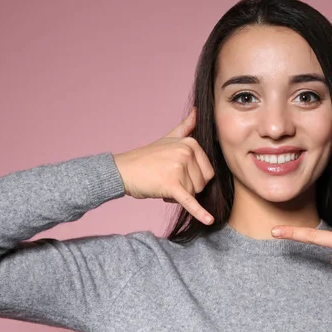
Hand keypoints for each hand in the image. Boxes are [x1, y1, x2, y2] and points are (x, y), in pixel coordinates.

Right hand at [112, 108, 214, 224]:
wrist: (123, 170)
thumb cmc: (147, 157)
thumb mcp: (168, 138)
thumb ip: (186, 126)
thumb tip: (197, 110)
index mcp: (191, 143)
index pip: (208, 171)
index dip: (192, 178)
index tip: (175, 172)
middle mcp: (187, 152)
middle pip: (202, 183)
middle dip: (188, 187)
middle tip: (168, 179)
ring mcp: (179, 168)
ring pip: (194, 193)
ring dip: (180, 195)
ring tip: (163, 184)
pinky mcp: (172, 185)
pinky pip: (189, 201)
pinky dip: (199, 213)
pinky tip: (209, 221)